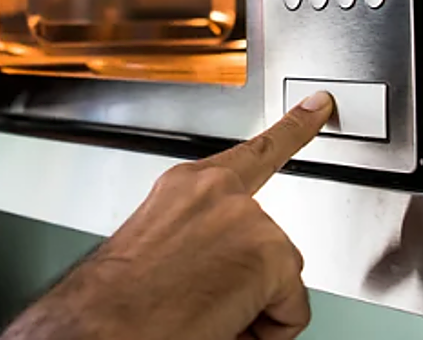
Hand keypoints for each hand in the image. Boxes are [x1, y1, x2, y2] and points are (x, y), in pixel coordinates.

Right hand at [2, 91, 333, 339]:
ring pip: (280, 278)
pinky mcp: (271, 253)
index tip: (318, 105)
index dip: (294, 127)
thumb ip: (201, 235)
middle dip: (249, 279)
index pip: (253, 153)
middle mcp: (218, 191)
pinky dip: (265, 330)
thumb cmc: (122, 299)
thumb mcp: (159, 247)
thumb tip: (225, 265)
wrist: (105, 324)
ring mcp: (248, 218)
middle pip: (269, 242)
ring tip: (201, 312)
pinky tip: (224, 322)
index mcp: (186, 186)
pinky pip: (292, 310)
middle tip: (201, 300)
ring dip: (251, 307)